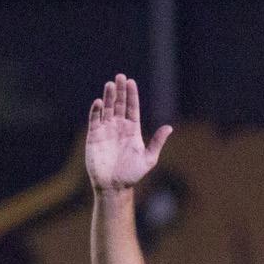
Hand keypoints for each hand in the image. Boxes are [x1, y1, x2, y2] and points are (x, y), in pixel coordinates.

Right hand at [86, 74, 171, 192]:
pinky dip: (96, 111)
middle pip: (119, 104)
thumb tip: (169, 127)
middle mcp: (118, 127)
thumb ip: (157, 142)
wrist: (114, 187)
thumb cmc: (132, 174)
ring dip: (108, 96)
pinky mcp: (94, 136)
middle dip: (119, 90)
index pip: (132, 108)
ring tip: (110, 84)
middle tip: (120, 77)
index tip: (131, 82)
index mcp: (132, 130)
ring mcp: (106, 130)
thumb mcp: (148, 159)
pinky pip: (94, 119)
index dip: (131, 95)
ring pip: (106, 108)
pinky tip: (99, 102)